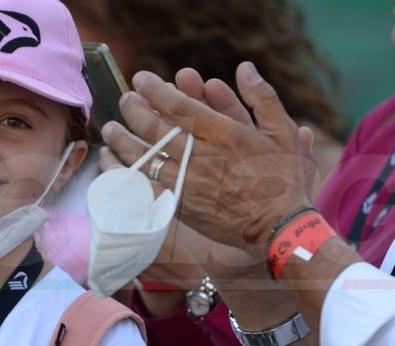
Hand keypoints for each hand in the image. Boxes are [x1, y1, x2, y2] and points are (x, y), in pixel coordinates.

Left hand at [102, 63, 312, 258]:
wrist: (278, 228)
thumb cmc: (283, 179)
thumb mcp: (283, 132)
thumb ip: (263, 97)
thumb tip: (244, 68)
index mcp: (221, 133)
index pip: (176, 104)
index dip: (153, 88)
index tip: (141, 80)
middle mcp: (199, 156)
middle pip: (153, 126)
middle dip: (133, 109)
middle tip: (125, 100)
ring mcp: (186, 183)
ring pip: (144, 156)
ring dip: (122, 139)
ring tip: (110, 129)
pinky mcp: (179, 206)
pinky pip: (143, 186)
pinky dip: (125, 174)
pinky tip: (115, 165)